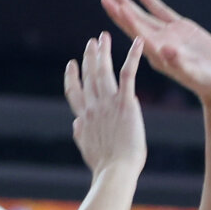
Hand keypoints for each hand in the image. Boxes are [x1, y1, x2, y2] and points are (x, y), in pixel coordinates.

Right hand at [64, 31, 145, 174]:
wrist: (115, 172)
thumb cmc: (105, 168)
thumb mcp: (88, 150)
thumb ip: (81, 134)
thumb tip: (75, 124)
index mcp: (85, 118)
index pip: (74, 92)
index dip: (72, 77)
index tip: (72, 64)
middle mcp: (94, 107)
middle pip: (89, 76)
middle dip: (89, 57)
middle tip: (92, 42)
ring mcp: (108, 103)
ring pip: (103, 70)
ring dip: (103, 52)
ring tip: (104, 37)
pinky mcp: (125, 103)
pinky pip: (128, 74)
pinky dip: (132, 56)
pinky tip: (138, 42)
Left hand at [102, 0, 210, 104]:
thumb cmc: (209, 83)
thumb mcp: (195, 74)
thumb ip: (180, 63)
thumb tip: (166, 50)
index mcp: (160, 57)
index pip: (140, 37)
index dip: (128, 22)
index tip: (117, 8)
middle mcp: (160, 45)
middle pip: (135, 25)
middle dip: (120, 11)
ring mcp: (169, 35)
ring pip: (144, 16)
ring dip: (129, 4)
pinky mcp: (180, 28)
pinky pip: (160, 11)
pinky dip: (149, 0)